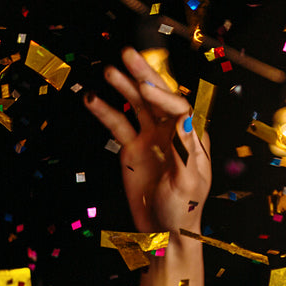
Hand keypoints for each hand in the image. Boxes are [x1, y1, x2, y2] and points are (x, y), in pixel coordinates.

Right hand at [84, 47, 210, 234]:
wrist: (164, 231)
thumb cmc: (184, 210)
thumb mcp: (189, 182)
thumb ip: (186, 151)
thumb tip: (186, 119)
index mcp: (192, 136)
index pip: (179, 107)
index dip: (162, 96)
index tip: (144, 89)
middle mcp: (172, 131)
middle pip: (158, 96)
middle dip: (144, 75)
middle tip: (128, 55)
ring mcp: (150, 138)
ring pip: (136, 105)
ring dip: (124, 86)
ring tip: (109, 71)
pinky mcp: (132, 149)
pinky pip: (117, 125)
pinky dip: (105, 111)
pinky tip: (92, 99)